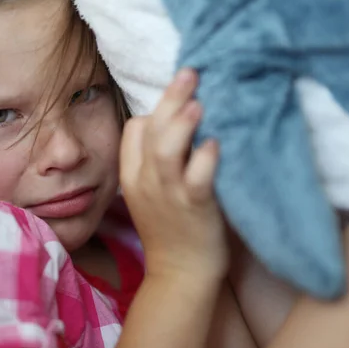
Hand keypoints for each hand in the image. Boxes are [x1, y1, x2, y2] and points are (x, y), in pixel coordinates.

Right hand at [120, 69, 228, 283]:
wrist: (180, 274)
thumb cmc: (172, 229)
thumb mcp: (151, 194)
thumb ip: (157, 162)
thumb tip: (178, 126)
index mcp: (134, 176)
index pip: (133, 132)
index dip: (154, 111)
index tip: (178, 98)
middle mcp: (147, 181)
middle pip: (150, 132)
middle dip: (169, 100)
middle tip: (190, 73)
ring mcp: (168, 195)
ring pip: (166, 151)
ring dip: (182, 124)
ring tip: (198, 102)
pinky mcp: (194, 209)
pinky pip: (196, 180)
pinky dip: (205, 160)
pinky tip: (215, 144)